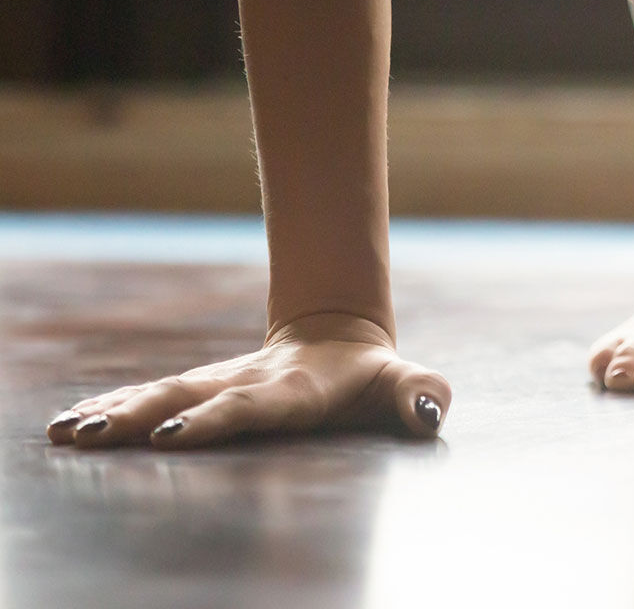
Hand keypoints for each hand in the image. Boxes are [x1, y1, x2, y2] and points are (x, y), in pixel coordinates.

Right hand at [46, 313, 450, 448]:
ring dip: (113, 413)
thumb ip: (421, 394)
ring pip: (160, 392)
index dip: (215, 419)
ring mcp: (219, 382)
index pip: (252, 406)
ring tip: (65, 432)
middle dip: (141, 415)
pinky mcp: (199, 388)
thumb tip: (430, 414)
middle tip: (92, 434)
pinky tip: (67, 426)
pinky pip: (150, 396)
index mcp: (295, 388)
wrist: (339, 339)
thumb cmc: (374, 378)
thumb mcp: (406, 383)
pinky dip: (109, 409)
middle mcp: (247, 382)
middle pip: (188, 395)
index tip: (172, 433)